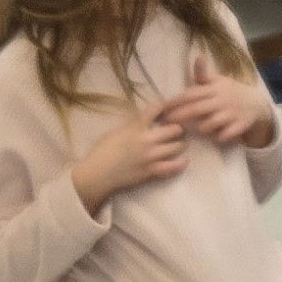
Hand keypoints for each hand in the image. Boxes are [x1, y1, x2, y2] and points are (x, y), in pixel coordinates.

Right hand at [70, 105, 187, 211]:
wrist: (97, 173)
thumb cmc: (102, 151)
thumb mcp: (116, 131)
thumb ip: (133, 124)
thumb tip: (146, 118)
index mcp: (135, 127)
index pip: (155, 110)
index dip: (163, 107)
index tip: (166, 109)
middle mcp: (146, 140)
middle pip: (175, 129)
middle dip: (177, 128)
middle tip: (176, 130)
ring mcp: (151, 156)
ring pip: (178, 146)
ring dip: (180, 144)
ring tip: (178, 144)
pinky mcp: (153, 170)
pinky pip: (174, 166)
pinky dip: (181, 163)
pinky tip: (183, 160)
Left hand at [153, 54, 273, 147]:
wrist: (257, 104)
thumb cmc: (230, 92)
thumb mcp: (218, 81)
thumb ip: (202, 74)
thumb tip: (198, 57)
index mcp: (214, 89)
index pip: (191, 94)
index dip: (175, 101)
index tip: (162, 107)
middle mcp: (222, 101)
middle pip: (196, 109)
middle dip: (180, 116)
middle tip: (167, 122)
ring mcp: (231, 114)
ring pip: (210, 124)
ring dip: (200, 128)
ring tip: (194, 130)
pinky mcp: (240, 126)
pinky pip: (225, 135)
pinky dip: (218, 138)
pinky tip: (214, 137)